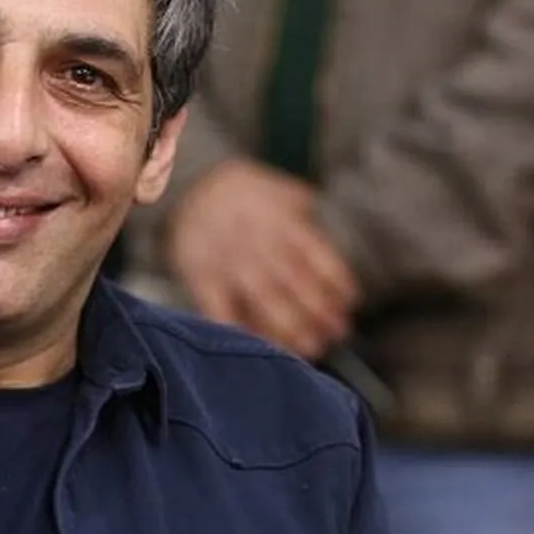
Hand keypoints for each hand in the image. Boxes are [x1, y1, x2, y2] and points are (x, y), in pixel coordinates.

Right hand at [165, 159, 357, 358]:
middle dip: (319, 311)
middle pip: (294, 282)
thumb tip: (327, 228)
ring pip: (264, 299)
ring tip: (311, 347)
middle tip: (337, 332)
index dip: (336, 282)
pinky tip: (263, 346)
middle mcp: (255, 242)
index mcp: (279, 221)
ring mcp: (227, 262)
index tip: (349, 302)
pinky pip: (223, 311)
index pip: (316, 256)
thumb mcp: (275, 188)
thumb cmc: (239, 192)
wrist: (183, 186)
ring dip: (292, 328)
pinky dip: (243, 332)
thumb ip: (302, 209)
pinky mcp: (201, 278)